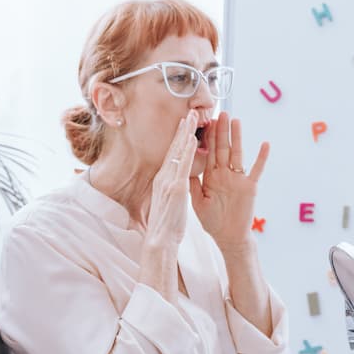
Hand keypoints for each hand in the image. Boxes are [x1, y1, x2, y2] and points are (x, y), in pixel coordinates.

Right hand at [142, 111, 197, 249]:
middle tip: (191, 113)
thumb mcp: (168, 202)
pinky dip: (188, 150)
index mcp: (163, 180)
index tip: (185, 125)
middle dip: (183, 129)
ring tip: (194, 117)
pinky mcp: (176, 188)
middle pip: (174, 148)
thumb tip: (173, 182)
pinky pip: (183, 165)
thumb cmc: (166, 224)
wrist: (160, 240)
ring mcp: (169, 181)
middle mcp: (164, 177)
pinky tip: (194, 138)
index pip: (172, 154)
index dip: (179, 139)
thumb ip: (171, 190)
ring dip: (187, 133)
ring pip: (179, 152)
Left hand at [190, 111, 268, 251]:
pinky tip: (265, 144)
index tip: (203, 120)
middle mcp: (225, 174)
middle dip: (221, 130)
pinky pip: (256, 169)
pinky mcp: (249, 186)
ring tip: (236, 120)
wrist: (228, 237)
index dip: (206, 136)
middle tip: (220, 111)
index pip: (208, 151)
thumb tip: (182, 166)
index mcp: (211, 176)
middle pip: (222, 147)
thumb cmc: (213, 221)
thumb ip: (192, 183)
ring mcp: (238, 178)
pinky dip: (261, 157)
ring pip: (237, 153)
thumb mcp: (197, 201)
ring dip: (237, 137)